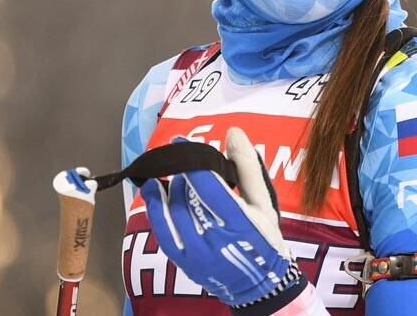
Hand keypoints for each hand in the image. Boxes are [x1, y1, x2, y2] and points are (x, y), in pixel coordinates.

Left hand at [140, 128, 302, 308]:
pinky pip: (162, 230)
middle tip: (187, 165)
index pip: (205, 181)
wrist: (260, 285)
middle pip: (186, 193)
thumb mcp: (263, 202)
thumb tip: (233, 132)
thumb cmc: (264, 239)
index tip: (180, 141)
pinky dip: (154, 207)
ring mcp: (196, 252)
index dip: (189, 159)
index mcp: (238, 220)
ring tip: (177, 178)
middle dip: (183, 173)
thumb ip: (247, 167)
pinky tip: (152, 189)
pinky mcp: (184, 262)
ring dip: (171, 187)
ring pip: (172, 208)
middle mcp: (214, 238)